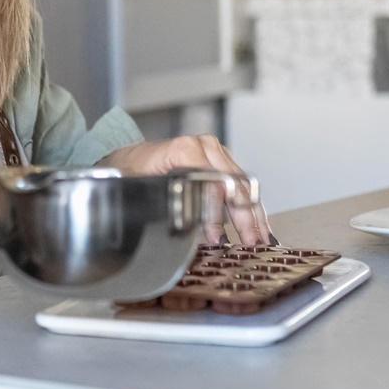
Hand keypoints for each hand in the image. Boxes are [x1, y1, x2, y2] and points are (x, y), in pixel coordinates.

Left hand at [99, 135, 274, 245]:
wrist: (128, 159)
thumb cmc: (130, 172)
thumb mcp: (136, 187)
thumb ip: (158, 203)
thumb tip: (185, 231)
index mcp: (183, 149)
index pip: (211, 181)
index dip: (215, 213)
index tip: (216, 238)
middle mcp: (204, 146)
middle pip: (233, 183)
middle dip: (244, 217)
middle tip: (251, 243)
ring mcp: (215, 151)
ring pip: (242, 184)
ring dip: (253, 214)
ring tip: (260, 239)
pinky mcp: (220, 160)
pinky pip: (240, 184)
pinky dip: (249, 206)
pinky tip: (257, 226)